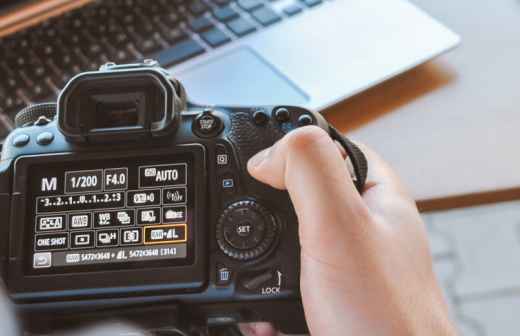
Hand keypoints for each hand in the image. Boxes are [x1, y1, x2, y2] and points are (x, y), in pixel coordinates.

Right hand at [241, 126, 456, 335]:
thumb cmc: (386, 317)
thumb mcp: (341, 225)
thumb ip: (308, 171)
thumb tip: (265, 156)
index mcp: (373, 189)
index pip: (323, 141)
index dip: (284, 145)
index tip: (253, 167)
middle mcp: (359, 219)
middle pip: (296, 187)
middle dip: (260, 205)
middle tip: (241, 221)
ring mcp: (341, 256)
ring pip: (283, 234)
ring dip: (254, 251)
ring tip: (242, 266)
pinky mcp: (324, 288)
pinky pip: (281, 273)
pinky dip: (259, 285)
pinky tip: (255, 301)